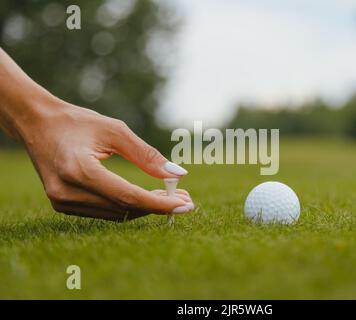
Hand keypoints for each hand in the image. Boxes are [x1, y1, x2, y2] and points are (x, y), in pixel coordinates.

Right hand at [19, 100, 193, 220]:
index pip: (127, 196)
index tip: (185, 205)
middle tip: (185, 200)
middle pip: (124, 208)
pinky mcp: (63, 205)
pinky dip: (128, 206)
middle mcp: (67, 192)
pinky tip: (147, 197)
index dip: (159, 203)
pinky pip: (105, 211)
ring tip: (171, 196)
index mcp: (78, 170)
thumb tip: (178, 174)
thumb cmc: (77, 122)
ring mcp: (63, 202)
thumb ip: (146, 154)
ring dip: (145, 208)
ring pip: (116, 214)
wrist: (37, 124)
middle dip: (158, 206)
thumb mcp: (114, 130)